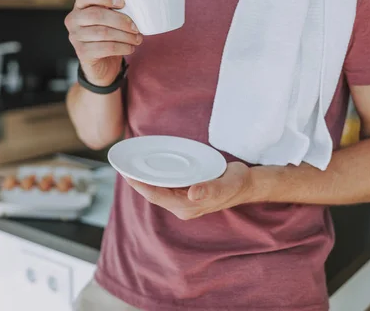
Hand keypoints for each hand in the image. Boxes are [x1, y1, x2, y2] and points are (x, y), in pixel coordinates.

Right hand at [65, 0, 141, 86]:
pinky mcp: (82, 53)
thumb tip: (135, 6)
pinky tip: (130, 48)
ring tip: (137, 39)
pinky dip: (122, 47)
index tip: (122, 2)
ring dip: (125, 36)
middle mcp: (73, 20)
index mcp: (79, 6)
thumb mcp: (110, 19)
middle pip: (97, 15)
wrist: (101, 63)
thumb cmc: (107, 36)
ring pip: (103, 33)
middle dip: (121, 20)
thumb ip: (116, 9)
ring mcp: (75, 37)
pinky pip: (106, 48)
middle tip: (136, 27)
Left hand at [125, 162, 253, 219]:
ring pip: (157, 189)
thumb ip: (211, 190)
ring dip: (144, 179)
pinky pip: (165, 186)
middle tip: (123, 164)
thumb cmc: (237, 184)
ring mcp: (183, 200)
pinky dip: (155, 177)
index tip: (126, 172)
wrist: (247, 184)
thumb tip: (192, 193)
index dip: (139, 185)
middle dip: (137, 181)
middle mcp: (182, 206)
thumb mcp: (226, 184)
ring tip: (130, 164)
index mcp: (187, 206)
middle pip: (153, 193)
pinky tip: (148, 166)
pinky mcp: (185, 193)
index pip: (156, 196)